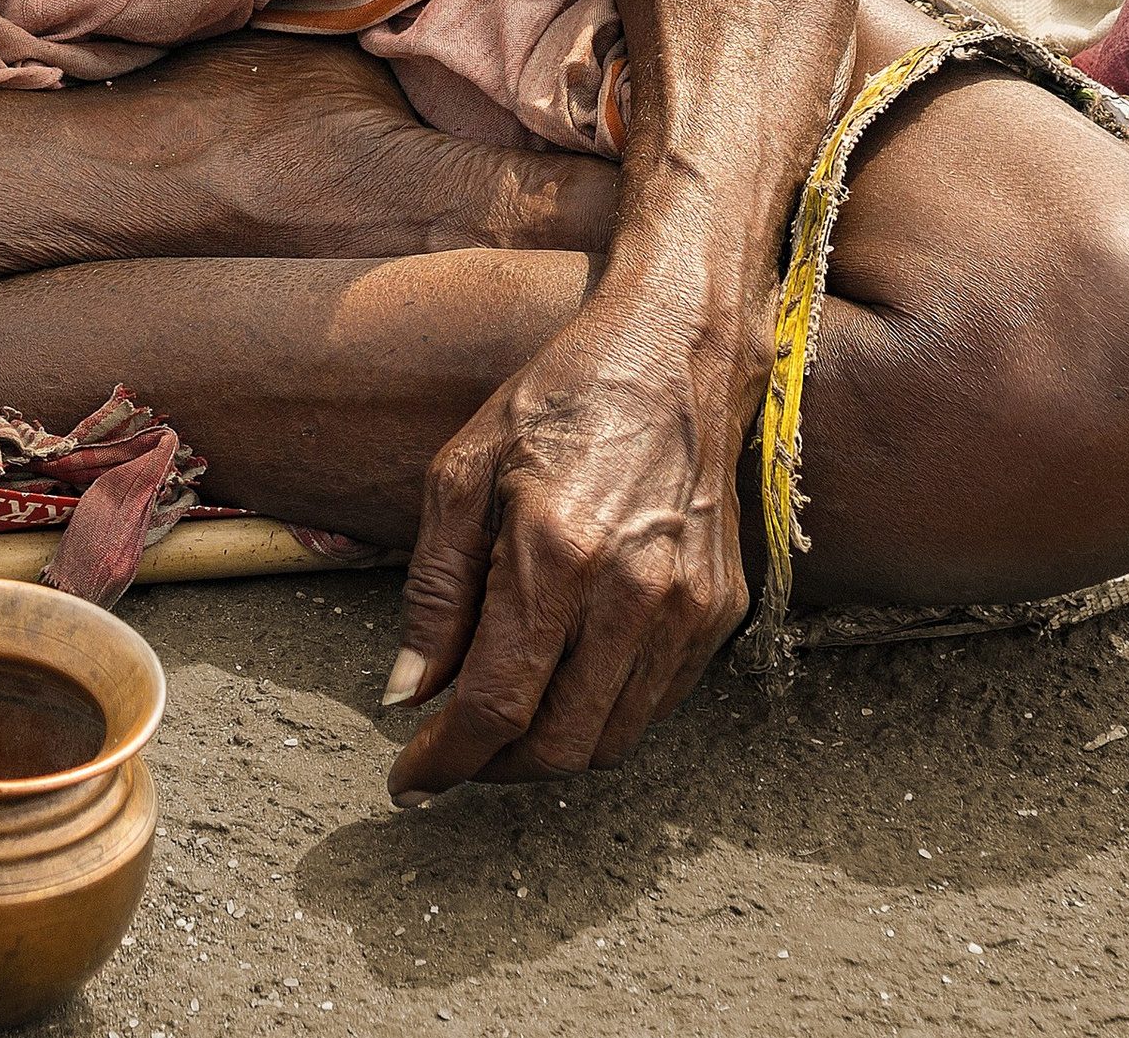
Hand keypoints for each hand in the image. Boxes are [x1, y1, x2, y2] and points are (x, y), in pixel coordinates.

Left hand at [382, 275, 759, 794]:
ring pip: (611, 740)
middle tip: (451, 749)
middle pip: (559, 745)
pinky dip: (602, 714)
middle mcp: (632, 594)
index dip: (445, 759)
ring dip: (549, 750)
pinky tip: (566, 677)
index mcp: (556, 553)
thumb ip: (434, 590)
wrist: (675, 348)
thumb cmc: (559, 397)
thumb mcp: (463, 469)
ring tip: (504, 717)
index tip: (408, 780)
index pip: (497, 704)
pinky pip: (655, 704)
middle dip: (493, 766)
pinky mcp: (720, 610)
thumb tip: (409, 692)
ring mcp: (686, 608)